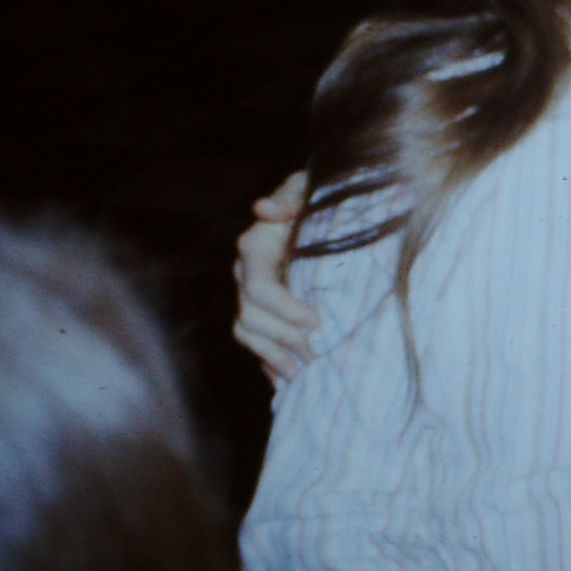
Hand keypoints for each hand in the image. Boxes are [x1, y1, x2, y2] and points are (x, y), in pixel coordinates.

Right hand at [232, 170, 317, 385]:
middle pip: (251, 316)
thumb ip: (291, 198)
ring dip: (273, 356)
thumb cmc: (319, 197)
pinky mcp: (260, 309)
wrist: (324, 209)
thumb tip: (265, 207)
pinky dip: (268, 362)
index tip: (317, 321)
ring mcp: (249, 294)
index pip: (259, 287)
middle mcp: (246, 273)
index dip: (284, 308)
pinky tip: (285, 380)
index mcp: (256, 247)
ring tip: (302, 374)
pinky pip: (253, 341)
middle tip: (315, 354)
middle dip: (282, 339)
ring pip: (247, 332)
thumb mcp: (309, 190)